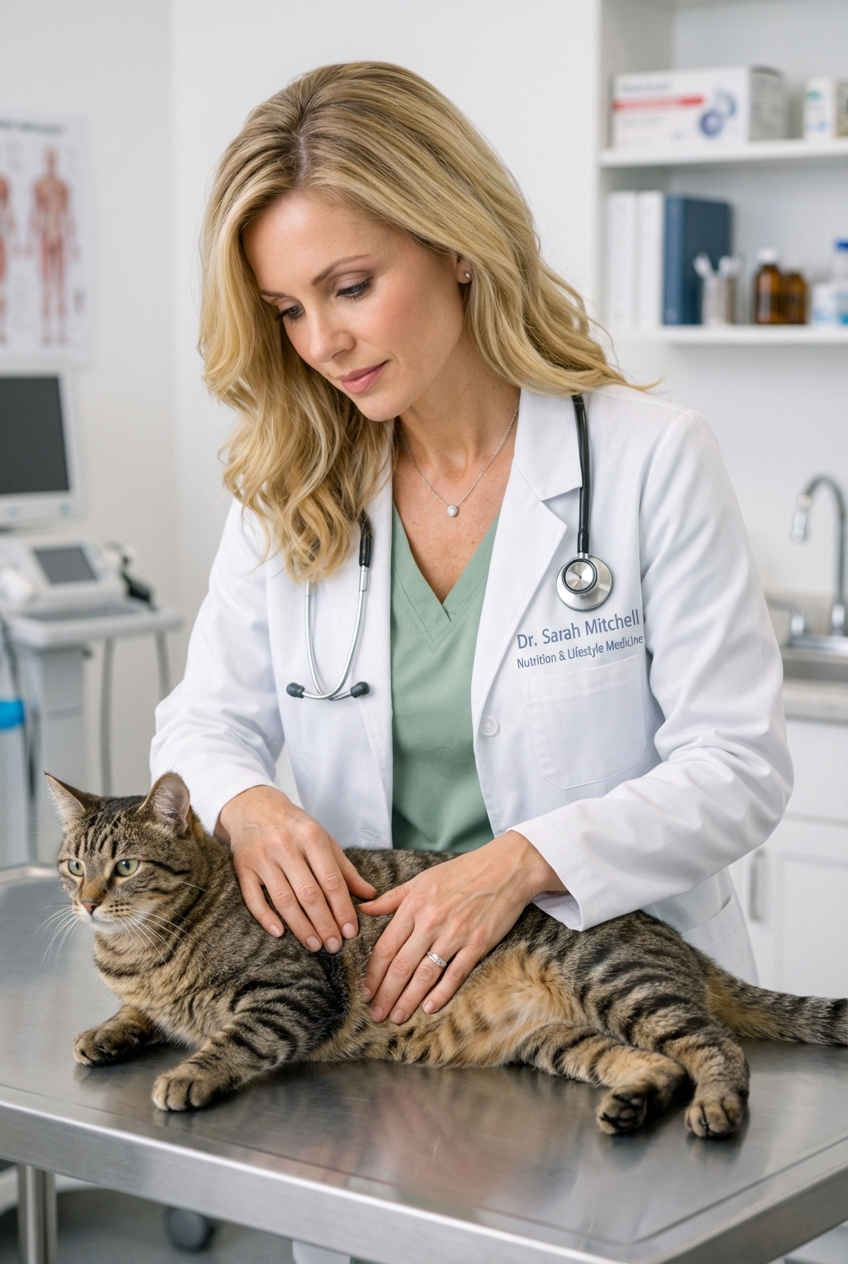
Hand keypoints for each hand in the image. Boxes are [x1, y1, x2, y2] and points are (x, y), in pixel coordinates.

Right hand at [217, 785, 375, 951]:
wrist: (253, 805)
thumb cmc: (294, 826)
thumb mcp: (323, 839)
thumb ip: (345, 869)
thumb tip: (370, 895)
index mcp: (311, 836)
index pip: (331, 880)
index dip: (343, 909)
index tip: (351, 931)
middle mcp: (285, 846)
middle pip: (308, 893)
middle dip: (324, 923)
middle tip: (335, 946)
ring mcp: (261, 857)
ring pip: (283, 899)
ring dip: (300, 926)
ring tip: (314, 945)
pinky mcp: (242, 867)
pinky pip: (253, 898)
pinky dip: (266, 918)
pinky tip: (280, 934)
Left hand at [358, 832, 565, 1023]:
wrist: (505, 868)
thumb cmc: (462, 872)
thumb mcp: (422, 879)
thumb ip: (392, 898)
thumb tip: (363, 909)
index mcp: (414, 905)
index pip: (386, 947)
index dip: (373, 973)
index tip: (365, 992)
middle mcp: (431, 921)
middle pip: (401, 966)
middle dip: (386, 994)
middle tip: (375, 1014)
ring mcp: (455, 934)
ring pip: (425, 975)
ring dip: (408, 1000)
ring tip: (396, 1018)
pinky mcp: (478, 944)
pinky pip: (455, 974)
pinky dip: (441, 993)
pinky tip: (428, 1008)